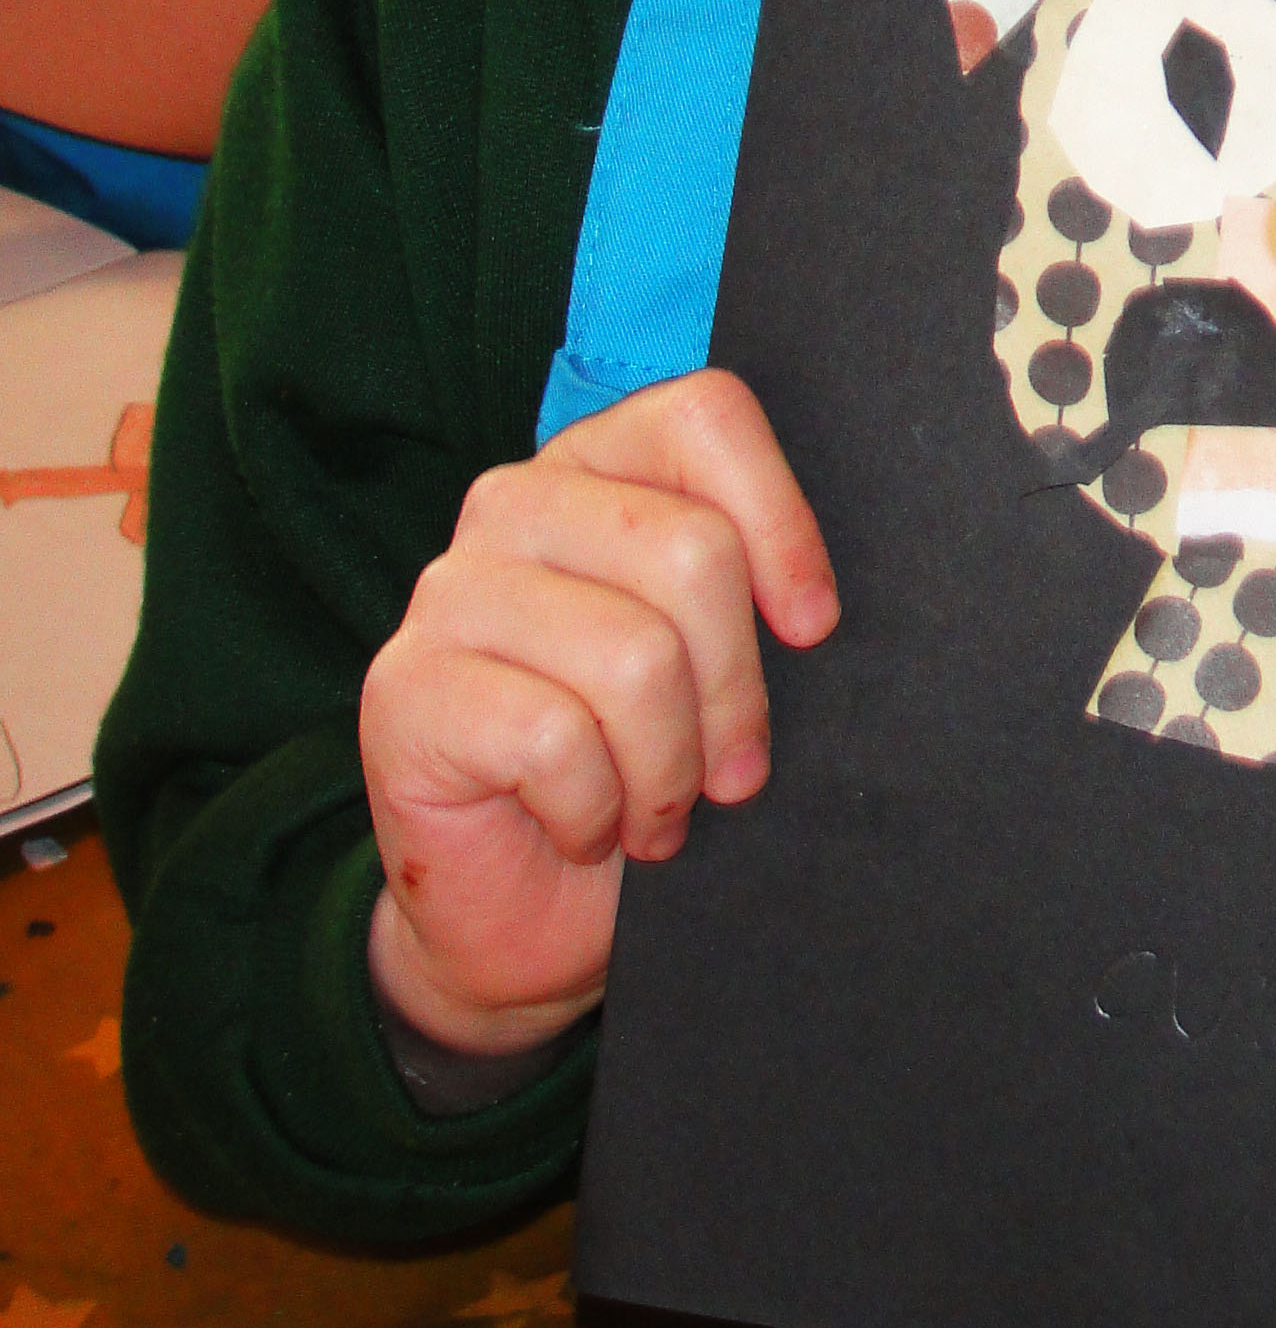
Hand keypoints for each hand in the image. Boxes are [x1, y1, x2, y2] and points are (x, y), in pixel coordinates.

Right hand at [361, 370, 839, 1059]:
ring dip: (668, 769)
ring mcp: (449, 592)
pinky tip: (581, 826)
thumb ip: (753, 597)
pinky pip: (554, 740)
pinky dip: (595, 810)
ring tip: (656, 813)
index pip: (704, 418)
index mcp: (599, 466)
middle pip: (693, 550)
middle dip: (737, 691)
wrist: (524, 909)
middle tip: (730, 774)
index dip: (781, 521)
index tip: (811, 629)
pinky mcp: (405, 687)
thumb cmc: (637, 769)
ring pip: (635, 655)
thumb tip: (819, 607)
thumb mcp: (715, 666)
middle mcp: (515, 504)